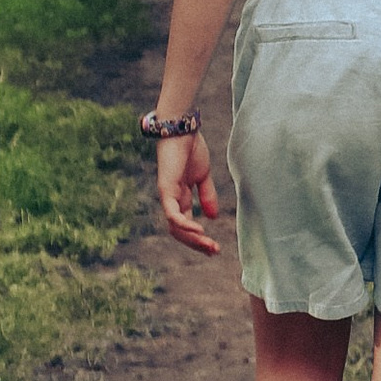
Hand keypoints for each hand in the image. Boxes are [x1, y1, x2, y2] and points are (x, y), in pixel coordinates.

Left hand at [158, 131, 219, 256]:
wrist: (182, 128)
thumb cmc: (191, 148)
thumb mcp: (203, 176)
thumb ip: (207, 196)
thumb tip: (212, 217)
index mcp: (180, 197)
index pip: (187, 225)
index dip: (199, 239)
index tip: (215, 248)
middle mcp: (172, 200)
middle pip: (180, 231)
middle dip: (196, 244)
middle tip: (214, 251)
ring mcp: (168, 196)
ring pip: (175, 227)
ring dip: (192, 239)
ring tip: (208, 245)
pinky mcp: (166, 189)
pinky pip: (173, 213)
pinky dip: (185, 224)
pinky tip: (200, 230)